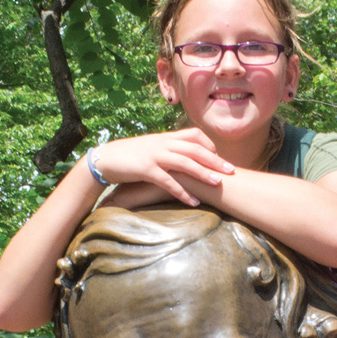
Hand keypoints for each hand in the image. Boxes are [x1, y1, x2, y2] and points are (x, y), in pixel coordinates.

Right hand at [91, 128, 233, 205]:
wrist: (105, 159)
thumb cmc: (130, 155)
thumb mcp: (151, 147)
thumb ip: (168, 148)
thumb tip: (183, 155)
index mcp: (166, 137)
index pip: (194, 135)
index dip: (209, 145)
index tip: (219, 157)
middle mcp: (163, 143)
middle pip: (195, 149)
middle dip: (215, 160)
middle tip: (231, 171)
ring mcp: (155, 156)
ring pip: (185, 163)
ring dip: (203, 174)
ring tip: (218, 184)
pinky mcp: (146, 169)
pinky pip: (168, 182)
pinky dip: (182, 192)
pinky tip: (193, 202)